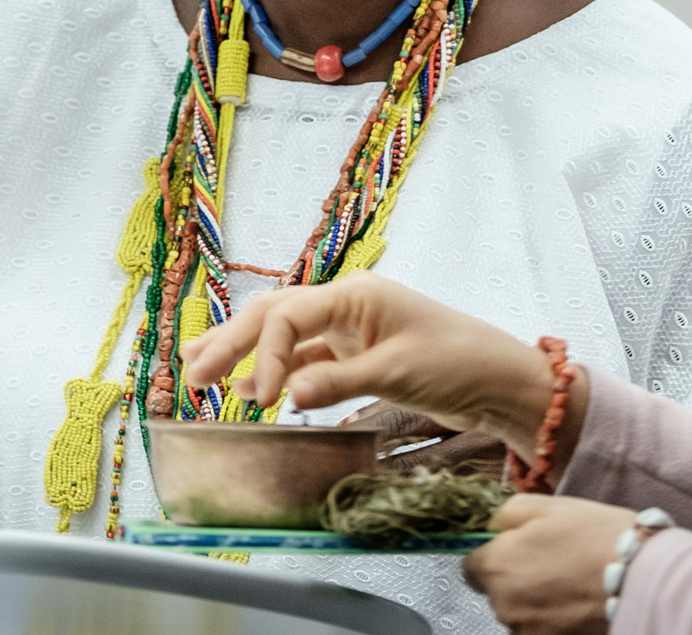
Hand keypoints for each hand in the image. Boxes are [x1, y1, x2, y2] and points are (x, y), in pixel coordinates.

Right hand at [178, 273, 575, 459]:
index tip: (263, 398)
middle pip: (273, 316)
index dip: (264, 355)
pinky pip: (305, 360)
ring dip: (246, 355)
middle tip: (191, 373)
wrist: (500, 380)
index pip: (288, 316)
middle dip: (231, 342)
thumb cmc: (459, 362)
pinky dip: (277, 374)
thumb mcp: (398, 372)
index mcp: (354, 294)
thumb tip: (285, 394)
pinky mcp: (357, 356)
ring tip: (202, 374)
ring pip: (283, 336)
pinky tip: (254, 393)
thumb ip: (338, 382)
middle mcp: (346, 305)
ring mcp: (350, 330)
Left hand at [463, 495, 634, 634]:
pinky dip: (555, 617)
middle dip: (516, 576)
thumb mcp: (547, 506)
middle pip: (497, 591)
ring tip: (571, 581)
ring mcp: (529, 633)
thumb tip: (491, 527)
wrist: (644, 578)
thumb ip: (506, 515)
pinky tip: (579, 600)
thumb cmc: (596, 536)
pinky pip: (542, 628)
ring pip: (520, 612)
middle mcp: (505, 607)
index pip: (470, 566)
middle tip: (553, 559)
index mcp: (497, 567)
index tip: (516, 547)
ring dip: (536, 599)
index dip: (493, 553)